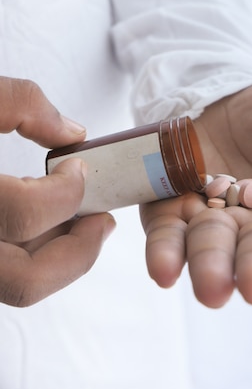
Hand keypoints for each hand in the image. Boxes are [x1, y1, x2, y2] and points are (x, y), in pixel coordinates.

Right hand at [0, 77, 115, 306]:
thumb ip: (17, 102)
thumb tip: (72, 132)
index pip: (25, 214)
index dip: (67, 191)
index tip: (78, 167)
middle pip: (24, 280)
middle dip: (78, 252)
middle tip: (103, 220)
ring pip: (11, 286)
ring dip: (58, 258)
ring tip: (81, 221)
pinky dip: (29, 255)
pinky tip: (42, 224)